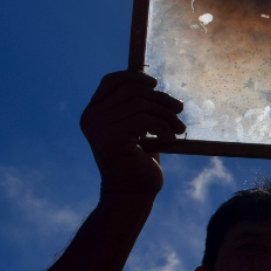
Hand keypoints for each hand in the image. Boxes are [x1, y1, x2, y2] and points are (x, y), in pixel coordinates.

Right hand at [79, 71, 184, 197]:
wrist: (132, 193)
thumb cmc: (139, 161)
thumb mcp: (138, 129)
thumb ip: (139, 108)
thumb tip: (153, 84)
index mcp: (94, 112)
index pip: (111, 81)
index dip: (135, 77)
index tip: (155, 85)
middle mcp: (91, 117)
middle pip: (133, 91)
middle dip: (161, 99)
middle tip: (179, 112)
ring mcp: (98, 127)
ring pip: (142, 105)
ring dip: (167, 116)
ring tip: (179, 129)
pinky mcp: (109, 138)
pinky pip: (144, 120)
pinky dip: (163, 127)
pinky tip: (170, 140)